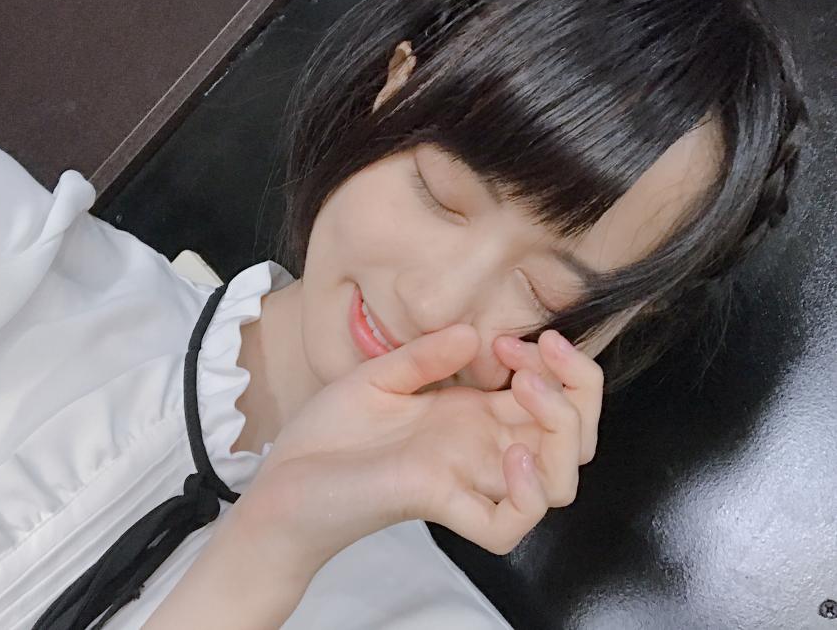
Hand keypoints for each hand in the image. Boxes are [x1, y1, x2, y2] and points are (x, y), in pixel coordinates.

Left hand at [233, 324, 599, 574]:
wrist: (284, 478)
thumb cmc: (329, 431)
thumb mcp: (379, 375)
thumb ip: (426, 354)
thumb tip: (473, 334)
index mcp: (474, 417)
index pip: (553, 400)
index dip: (558, 367)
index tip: (515, 341)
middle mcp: (481, 449)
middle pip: (574, 438)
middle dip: (575, 389)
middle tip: (529, 357)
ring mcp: (466, 480)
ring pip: (560, 482)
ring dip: (562, 430)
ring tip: (523, 390)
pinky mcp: (441, 505)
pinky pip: (509, 525)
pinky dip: (528, 494)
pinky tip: (511, 455)